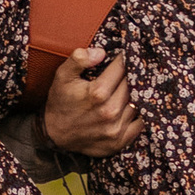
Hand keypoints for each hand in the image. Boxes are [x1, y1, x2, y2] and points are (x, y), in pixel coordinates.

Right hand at [41, 41, 139, 156]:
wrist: (54, 134)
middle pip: (132, 85)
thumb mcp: (63, 75)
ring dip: (136, 94)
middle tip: (128, 69)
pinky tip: (132, 106)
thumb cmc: (60, 101)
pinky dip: (139, 114)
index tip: (124, 54)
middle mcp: (110, 111)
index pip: (122, 68)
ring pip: (138, 103)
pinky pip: (140, 124)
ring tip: (130, 87)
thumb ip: (79, 59)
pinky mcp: (119, 142)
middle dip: (131, 75)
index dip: (124, 58)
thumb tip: (101, 52)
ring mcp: (116, 129)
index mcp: (98, 93)